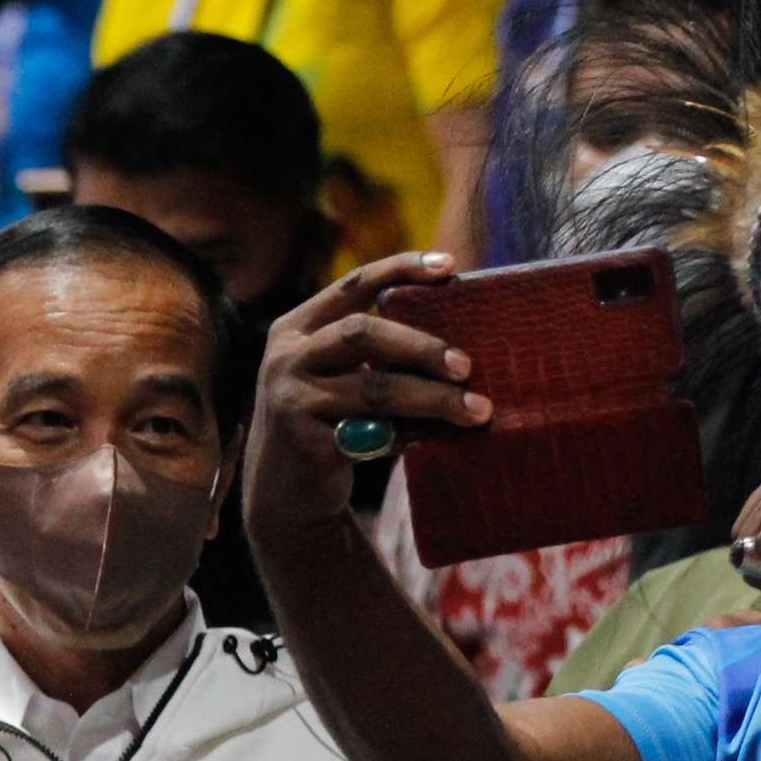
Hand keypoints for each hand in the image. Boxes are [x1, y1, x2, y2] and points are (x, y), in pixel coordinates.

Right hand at [241, 251, 489, 538]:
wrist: (283, 494)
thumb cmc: (328, 423)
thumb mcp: (337, 377)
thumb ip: (375, 353)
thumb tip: (463, 340)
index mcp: (297, 327)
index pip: (353, 284)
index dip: (401, 268)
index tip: (449, 266)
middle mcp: (286, 357)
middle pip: (362, 333)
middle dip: (422, 347)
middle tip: (467, 366)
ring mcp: (291, 400)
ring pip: (374, 389)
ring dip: (432, 398)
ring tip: (477, 410)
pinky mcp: (304, 444)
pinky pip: (373, 435)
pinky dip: (413, 436)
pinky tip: (445, 438)